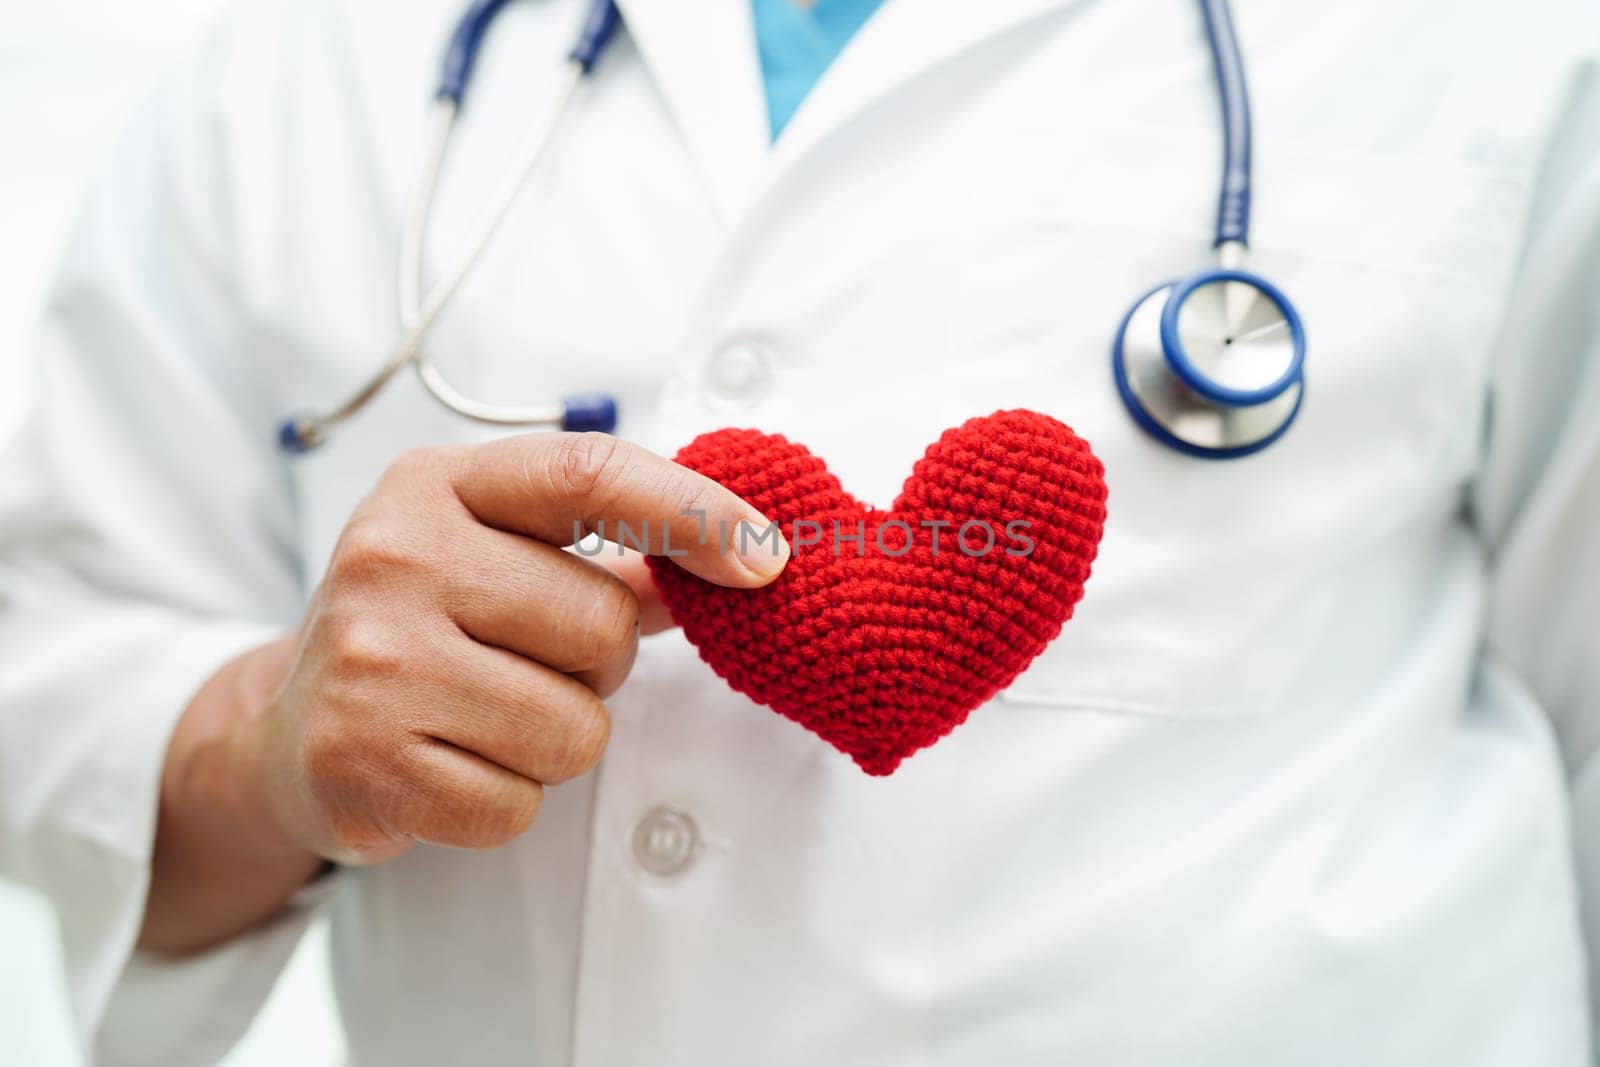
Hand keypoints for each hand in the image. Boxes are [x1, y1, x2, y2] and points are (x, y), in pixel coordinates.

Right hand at [242, 433, 786, 864]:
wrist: (283, 729)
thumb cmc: (422, 626)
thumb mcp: (493, 554)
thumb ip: (608, 552)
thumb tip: (744, 562)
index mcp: (438, 484)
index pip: (591, 473)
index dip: (694, 512)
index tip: (769, 560)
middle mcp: (393, 555)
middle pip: (603, 625)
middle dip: (596, 664)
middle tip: (526, 662)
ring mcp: (371, 659)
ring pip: (574, 729)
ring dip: (555, 738)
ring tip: (483, 715)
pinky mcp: (361, 760)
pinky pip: (518, 805)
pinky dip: (505, 800)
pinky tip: (448, 765)